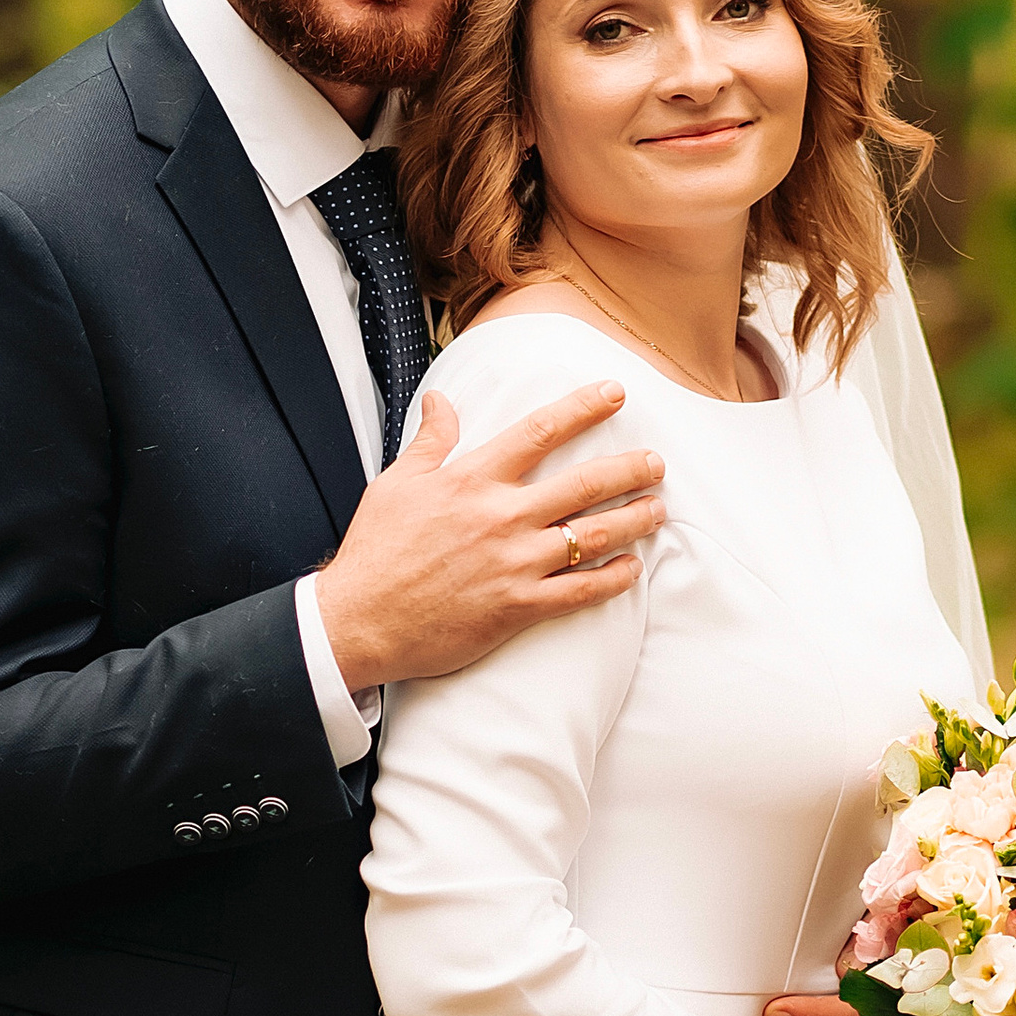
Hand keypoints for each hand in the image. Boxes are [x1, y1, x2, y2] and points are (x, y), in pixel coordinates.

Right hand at [314, 382, 666, 691]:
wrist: (358, 621)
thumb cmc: (375, 552)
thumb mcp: (396, 483)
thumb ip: (430, 441)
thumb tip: (441, 400)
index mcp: (472, 479)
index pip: (540, 431)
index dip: (583, 407)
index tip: (615, 394)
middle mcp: (501, 516)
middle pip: (583, 484)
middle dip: (629, 469)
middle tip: (657, 462)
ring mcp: (514, 563)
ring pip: (593, 536)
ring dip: (634, 521)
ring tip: (657, 510)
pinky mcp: (518, 607)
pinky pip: (580, 592)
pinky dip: (614, 580)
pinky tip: (633, 570)